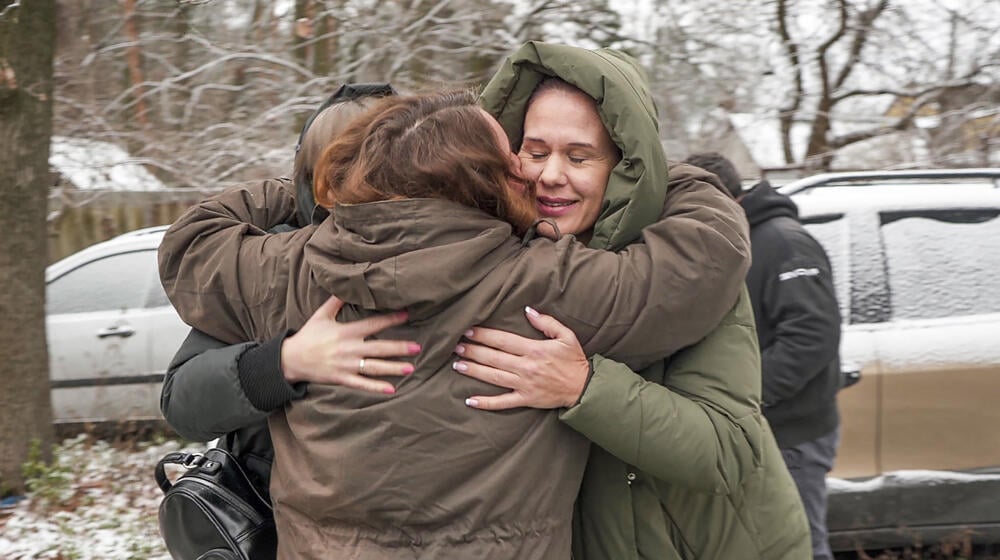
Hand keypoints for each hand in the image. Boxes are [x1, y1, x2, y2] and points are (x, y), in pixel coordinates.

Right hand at [281, 295, 419, 393]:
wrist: (290, 359)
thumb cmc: (307, 336)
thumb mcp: (321, 315)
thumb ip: (335, 301)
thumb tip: (345, 285)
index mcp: (346, 332)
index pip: (373, 324)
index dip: (391, 319)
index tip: (407, 315)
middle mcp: (349, 349)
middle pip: (379, 348)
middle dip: (399, 348)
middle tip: (417, 347)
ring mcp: (346, 365)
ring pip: (374, 367)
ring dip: (393, 368)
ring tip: (411, 367)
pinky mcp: (341, 379)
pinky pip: (361, 384)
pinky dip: (376, 387)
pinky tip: (391, 389)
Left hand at [453, 306, 588, 409]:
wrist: (584, 387)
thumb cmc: (574, 360)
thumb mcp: (566, 336)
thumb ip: (546, 322)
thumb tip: (528, 310)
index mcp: (534, 350)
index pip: (503, 340)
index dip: (484, 335)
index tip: (468, 330)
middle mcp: (526, 367)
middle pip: (493, 358)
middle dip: (473, 351)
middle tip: (455, 346)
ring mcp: (524, 384)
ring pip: (494, 377)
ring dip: (474, 371)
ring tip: (457, 365)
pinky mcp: (526, 399)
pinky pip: (503, 402)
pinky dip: (486, 402)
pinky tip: (470, 400)